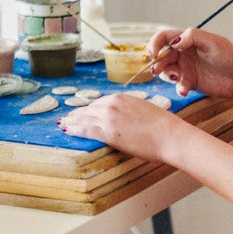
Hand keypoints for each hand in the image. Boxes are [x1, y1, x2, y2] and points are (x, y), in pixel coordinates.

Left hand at [60, 94, 186, 162]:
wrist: (170, 135)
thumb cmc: (163, 127)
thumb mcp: (144, 111)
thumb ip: (130, 112)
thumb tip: (125, 121)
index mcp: (122, 97)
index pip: (99, 103)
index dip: (88, 109)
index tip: (81, 112)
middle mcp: (112, 104)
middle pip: (88, 109)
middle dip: (77, 114)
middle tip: (67, 118)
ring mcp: (109, 118)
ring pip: (83, 118)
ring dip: (71, 122)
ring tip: (62, 125)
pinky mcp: (108, 132)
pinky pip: (85, 130)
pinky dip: (74, 130)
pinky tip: (66, 131)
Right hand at [148, 28, 232, 100]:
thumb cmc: (230, 57)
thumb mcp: (213, 42)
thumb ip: (193, 37)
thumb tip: (174, 42)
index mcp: (188, 39)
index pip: (165, 37)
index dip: (155, 43)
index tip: (153, 53)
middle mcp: (184, 53)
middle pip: (162, 55)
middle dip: (157, 62)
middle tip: (156, 69)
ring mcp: (186, 68)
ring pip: (166, 70)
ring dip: (165, 74)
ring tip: (176, 78)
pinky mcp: (189, 82)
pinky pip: (177, 85)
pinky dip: (178, 87)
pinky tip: (185, 90)